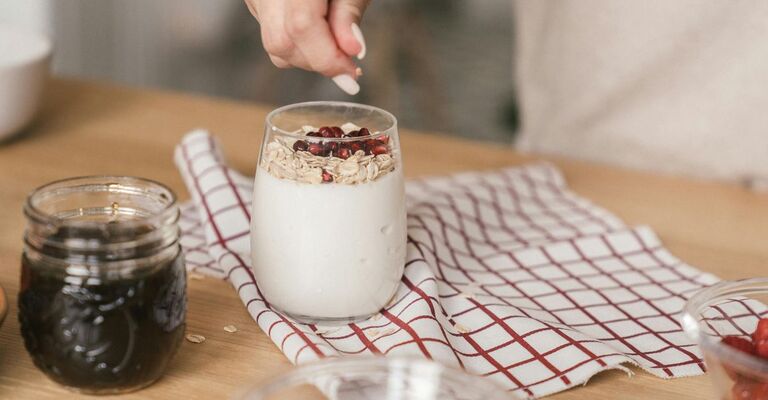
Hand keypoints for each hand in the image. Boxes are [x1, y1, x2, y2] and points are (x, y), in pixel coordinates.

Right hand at [245, 0, 369, 94]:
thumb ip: (348, 15)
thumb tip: (352, 52)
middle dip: (317, 61)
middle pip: (282, 42)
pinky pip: (271, 35)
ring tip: (333, 41)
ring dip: (308, 56)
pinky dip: (298, 44)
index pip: (302, 28)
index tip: (351, 73)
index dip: (328, 57)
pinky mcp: (255, 3)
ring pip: (275, 45)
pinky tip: (316, 32)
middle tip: (346, 62)